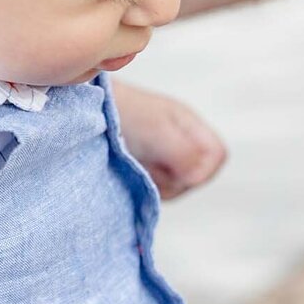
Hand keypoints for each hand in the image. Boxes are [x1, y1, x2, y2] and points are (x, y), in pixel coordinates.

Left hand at [110, 80, 226, 198]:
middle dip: (174, 178)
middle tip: (149, 163)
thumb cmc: (123, 114)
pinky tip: (130, 170)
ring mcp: (165, 157)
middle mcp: (182, 141)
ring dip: (157, 183)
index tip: (174, 167)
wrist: (86, 113)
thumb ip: (184, 153)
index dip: (202, 168)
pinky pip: (158, 190)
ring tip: (136, 162)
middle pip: (198, 176)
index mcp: (190, 126)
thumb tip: (196, 178)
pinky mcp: (148, 170)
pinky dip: (145, 186)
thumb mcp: (157, 131)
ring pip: (177, 186)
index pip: (217, 155)